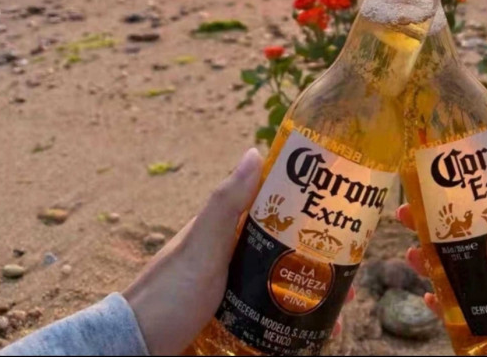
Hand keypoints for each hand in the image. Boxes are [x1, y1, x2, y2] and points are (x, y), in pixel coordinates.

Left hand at [123, 148, 353, 354]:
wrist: (137, 350)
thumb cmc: (168, 295)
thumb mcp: (201, 247)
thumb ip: (226, 204)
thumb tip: (255, 151)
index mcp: (230, 229)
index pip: (277, 208)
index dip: (309, 209)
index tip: (341, 216)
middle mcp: (236, 255)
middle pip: (288, 251)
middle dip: (320, 262)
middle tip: (349, 278)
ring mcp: (236, 289)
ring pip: (284, 285)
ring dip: (312, 296)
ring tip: (338, 314)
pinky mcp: (236, 319)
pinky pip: (273, 316)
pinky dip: (295, 322)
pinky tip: (314, 334)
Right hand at [398, 190, 486, 355]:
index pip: (486, 208)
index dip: (455, 200)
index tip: (424, 190)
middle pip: (471, 244)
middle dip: (436, 236)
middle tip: (407, 229)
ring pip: (474, 281)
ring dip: (442, 272)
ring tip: (414, 265)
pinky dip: (466, 317)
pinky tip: (442, 310)